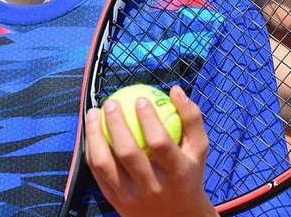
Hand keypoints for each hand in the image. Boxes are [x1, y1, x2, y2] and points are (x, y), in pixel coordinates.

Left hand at [84, 85, 216, 216]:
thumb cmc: (188, 173)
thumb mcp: (199, 149)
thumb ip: (191, 118)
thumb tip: (175, 90)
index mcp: (177, 173)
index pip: (160, 143)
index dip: (148, 118)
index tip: (141, 98)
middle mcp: (153, 188)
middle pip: (128, 153)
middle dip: (116, 123)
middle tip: (112, 102)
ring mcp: (131, 197)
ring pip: (105, 164)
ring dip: (95, 135)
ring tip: (93, 113)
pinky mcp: (115, 201)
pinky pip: (97, 172)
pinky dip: (92, 150)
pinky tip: (91, 131)